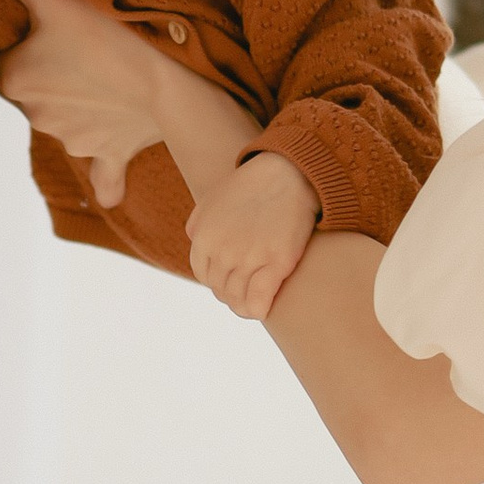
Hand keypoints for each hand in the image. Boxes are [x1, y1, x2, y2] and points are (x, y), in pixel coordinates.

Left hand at [0, 0, 166, 211]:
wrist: (163, 87)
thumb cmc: (106, 38)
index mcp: (15, 80)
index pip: (0, 62)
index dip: (18, 44)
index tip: (43, 31)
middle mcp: (34, 115)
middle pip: (33, 91)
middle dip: (50, 74)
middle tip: (81, 48)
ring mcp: (69, 139)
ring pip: (66, 120)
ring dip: (80, 104)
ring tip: (109, 77)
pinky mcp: (104, 154)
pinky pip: (102, 174)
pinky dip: (105, 179)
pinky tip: (109, 195)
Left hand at [188, 151, 321, 321]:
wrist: (288, 173)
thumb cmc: (252, 186)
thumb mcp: (212, 200)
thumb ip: (197, 225)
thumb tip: (195, 243)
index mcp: (204, 239)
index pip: (205, 277)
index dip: (219, 282)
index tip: (234, 280)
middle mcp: (222, 252)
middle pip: (222, 290)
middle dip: (234, 293)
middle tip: (249, 290)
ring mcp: (249, 259)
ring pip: (239, 299)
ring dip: (246, 305)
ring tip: (257, 301)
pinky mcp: (277, 263)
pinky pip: (259, 301)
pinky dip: (259, 309)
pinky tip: (264, 309)